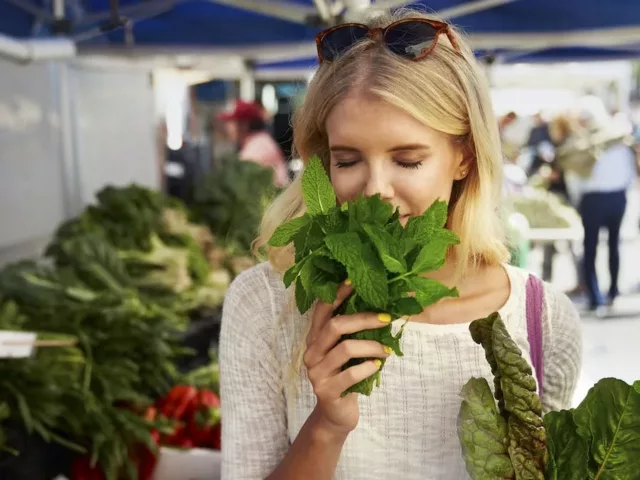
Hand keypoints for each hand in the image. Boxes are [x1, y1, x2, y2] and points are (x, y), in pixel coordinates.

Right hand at [303, 281, 391, 435]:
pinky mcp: (326, 390)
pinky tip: (377, 367)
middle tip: (387, 318)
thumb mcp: (346, 352)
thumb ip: (353, 333)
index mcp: (315, 338)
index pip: (322, 309)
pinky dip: (368, 368)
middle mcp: (312, 352)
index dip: (337, 293)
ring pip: (345, 349)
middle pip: (335, 325)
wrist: (335, 415)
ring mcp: (317, 372)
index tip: (355, 281)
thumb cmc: (345, 376)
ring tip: (388, 351)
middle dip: (363, 319)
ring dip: (372, 347)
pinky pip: (350, 374)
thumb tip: (382, 308)